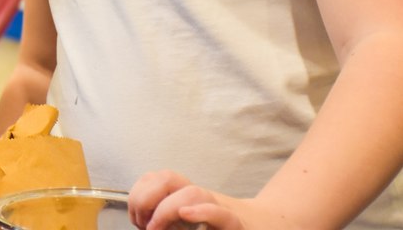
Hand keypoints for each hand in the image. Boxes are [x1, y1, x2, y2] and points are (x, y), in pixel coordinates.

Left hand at [129, 170, 289, 229]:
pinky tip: (186, 214)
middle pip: (168, 178)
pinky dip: (202, 212)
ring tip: (156, 227)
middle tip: (144, 225)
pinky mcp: (236, 224)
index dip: (139, 194)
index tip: (136, 218)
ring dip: (167, 209)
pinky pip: (221, 213)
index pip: (156, 178)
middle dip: (147, 198)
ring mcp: (220, 208)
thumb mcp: (189, 218)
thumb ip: (168, 217)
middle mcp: (202, 197)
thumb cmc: (221, 226)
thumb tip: (145, 224)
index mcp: (187, 194)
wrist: (266, 227)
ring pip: (193, 192)